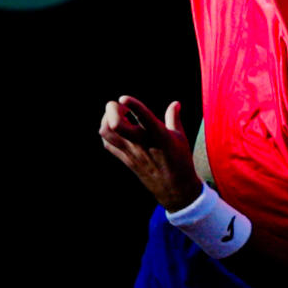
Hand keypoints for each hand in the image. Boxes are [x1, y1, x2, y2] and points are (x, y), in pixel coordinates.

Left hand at [99, 95, 204, 211]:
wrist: (175, 189)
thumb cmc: (180, 160)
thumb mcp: (180, 137)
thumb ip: (174, 117)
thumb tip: (175, 103)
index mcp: (159, 136)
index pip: (144, 118)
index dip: (132, 105)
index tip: (124, 98)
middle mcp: (142, 143)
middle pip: (116, 125)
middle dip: (112, 109)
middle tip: (120, 105)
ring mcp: (131, 153)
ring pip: (107, 133)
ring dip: (107, 119)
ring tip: (117, 115)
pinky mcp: (126, 160)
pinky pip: (108, 144)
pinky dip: (107, 132)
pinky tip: (116, 128)